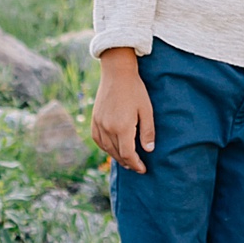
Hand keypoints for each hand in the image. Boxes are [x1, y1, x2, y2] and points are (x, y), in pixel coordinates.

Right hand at [92, 53, 153, 173]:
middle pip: (117, 154)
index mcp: (122, 127)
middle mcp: (108, 128)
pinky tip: (113, 148)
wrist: (117, 73)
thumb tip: (148, 150)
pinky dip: (106, 147)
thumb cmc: (135, 90)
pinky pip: (99, 141)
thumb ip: (147, 131)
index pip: (128, 155)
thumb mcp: (146, 110)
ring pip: (107, 149)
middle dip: (128, 162)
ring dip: (117, 156)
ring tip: (127, 159)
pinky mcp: (94, 120)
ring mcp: (99, 124)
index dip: (136, 164)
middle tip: (137, 166)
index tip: (143, 169)